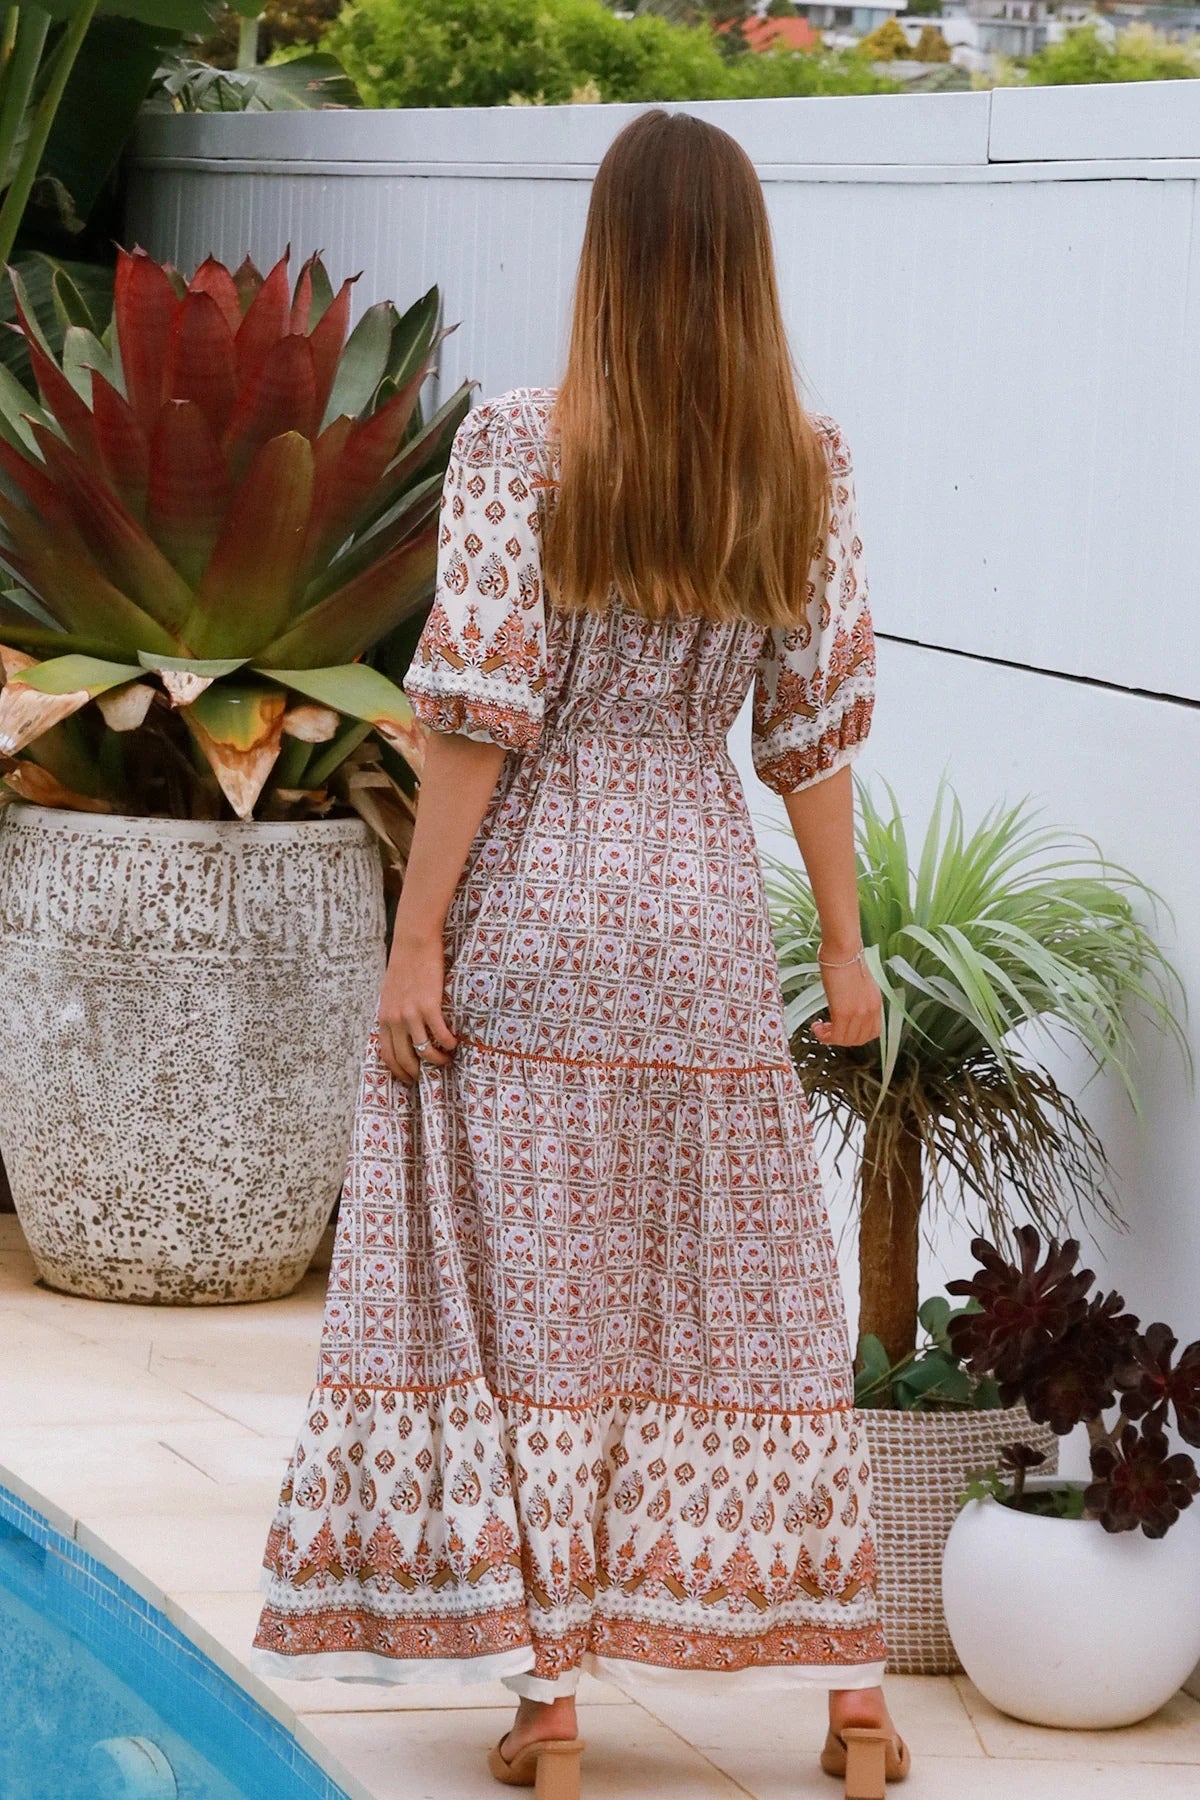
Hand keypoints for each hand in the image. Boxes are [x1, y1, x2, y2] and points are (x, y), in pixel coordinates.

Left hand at [378, 931, 457, 1083]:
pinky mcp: (429, 1006)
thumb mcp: (390, 994)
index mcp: (384, 1018)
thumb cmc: (404, 966)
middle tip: (430, 1077)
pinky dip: (449, 1043)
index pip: (387, 1055)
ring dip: (437, 1060)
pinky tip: (455, 1043)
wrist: (413, 944)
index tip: (409, 1078)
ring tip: (447, 1058)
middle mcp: (395, 1020)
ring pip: (424, 1050)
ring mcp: (411, 1014)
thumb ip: (393, 1013)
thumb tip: (401, 1030)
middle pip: (404, 1058)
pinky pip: (440, 1034)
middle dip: (417, 1073)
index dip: (398, 1071)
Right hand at [811, 955, 882, 1047]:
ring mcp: (858, 1013)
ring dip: (831, 1038)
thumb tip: (845, 1004)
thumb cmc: (846, 958)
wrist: (842, 950)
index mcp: (875, 1003)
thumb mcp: (859, 982)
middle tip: (828, 1030)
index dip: (856, 1037)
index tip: (844, 1030)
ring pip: (846, 1040)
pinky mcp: (843, 1012)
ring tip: (820, 1028)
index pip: (872, 1033)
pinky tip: (817, 1027)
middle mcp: (870, 1010)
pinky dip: (824, 1036)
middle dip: (842, 1039)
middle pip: (858, 1039)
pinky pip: (835, 1036)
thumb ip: (857, 998)